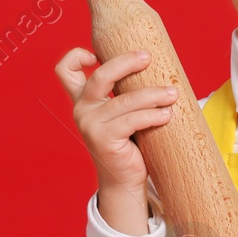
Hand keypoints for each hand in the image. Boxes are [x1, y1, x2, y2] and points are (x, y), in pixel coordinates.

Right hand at [53, 47, 177, 195]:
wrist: (124, 181)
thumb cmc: (129, 142)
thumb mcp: (120, 113)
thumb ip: (124, 93)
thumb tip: (158, 65)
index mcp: (83, 99)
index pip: (65, 70)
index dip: (77, 56)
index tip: (99, 55)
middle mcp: (81, 110)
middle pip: (99, 76)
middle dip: (125, 62)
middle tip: (147, 57)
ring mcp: (90, 125)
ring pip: (124, 100)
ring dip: (152, 94)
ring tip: (172, 94)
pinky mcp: (103, 140)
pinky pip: (132, 120)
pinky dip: (152, 115)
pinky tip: (166, 115)